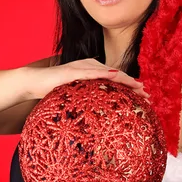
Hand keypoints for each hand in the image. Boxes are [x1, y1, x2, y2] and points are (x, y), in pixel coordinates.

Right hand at [26, 58, 149, 100]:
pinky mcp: (73, 71)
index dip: (130, 87)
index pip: (115, 79)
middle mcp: (90, 66)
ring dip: (125, 79)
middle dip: (134, 85)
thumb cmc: (53, 90)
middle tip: (148, 96)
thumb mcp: (75, 95)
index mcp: (92, 72)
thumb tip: (100, 115)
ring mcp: (82, 67)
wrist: (33, 82)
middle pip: (117, 75)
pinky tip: (115, 77)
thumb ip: (88, 99)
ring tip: (139, 88)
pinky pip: (91, 73)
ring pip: (109, 72)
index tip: (143, 97)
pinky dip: (104, 74)